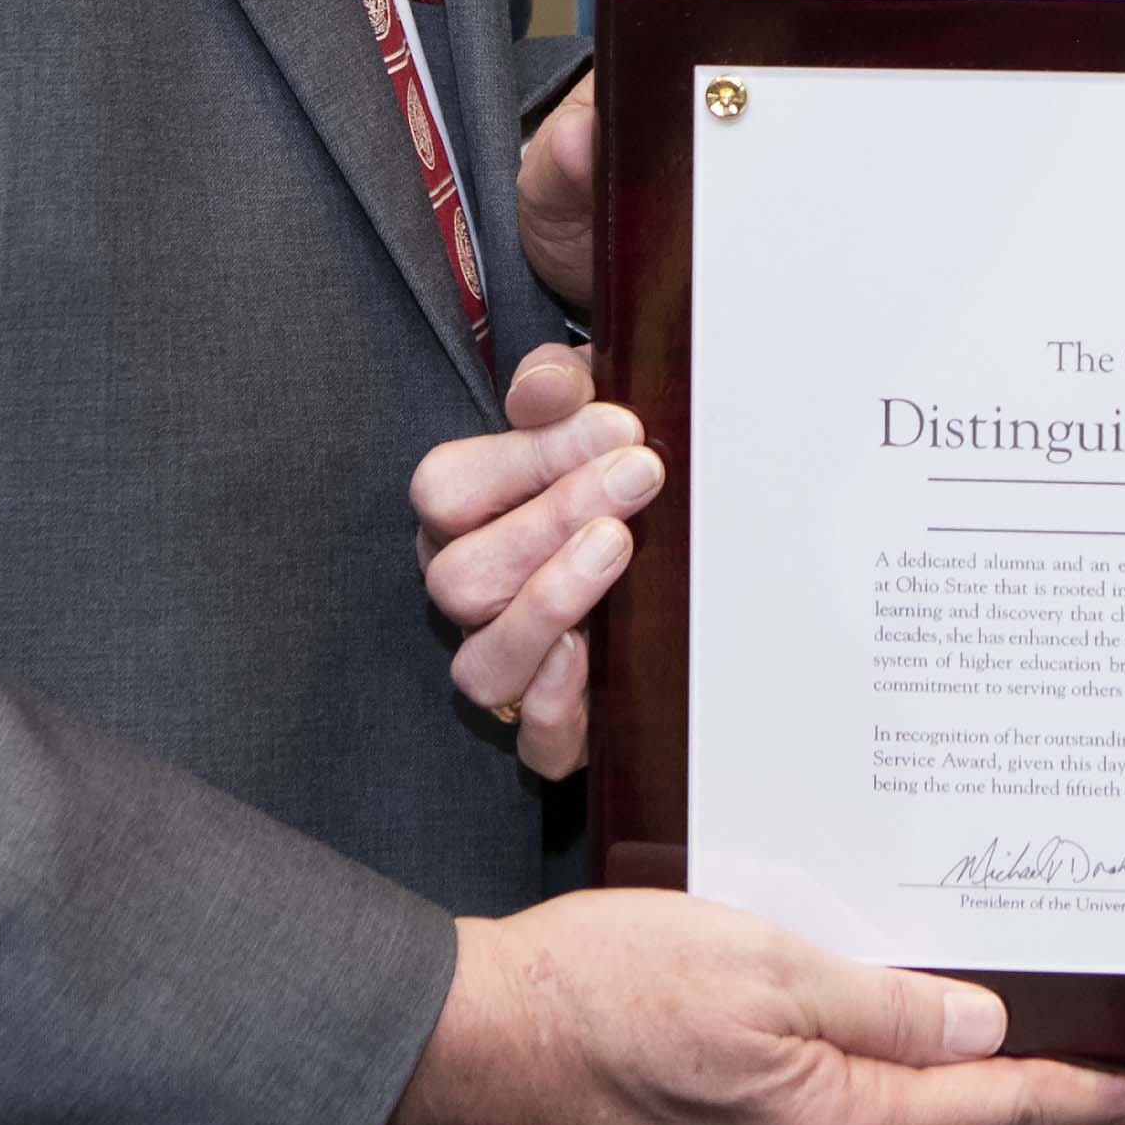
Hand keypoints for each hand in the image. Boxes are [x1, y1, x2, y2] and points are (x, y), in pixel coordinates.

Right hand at [385, 888, 1124, 1124]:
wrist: (469, 1050)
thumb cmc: (598, 991)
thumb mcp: (759, 961)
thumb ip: (881, 1002)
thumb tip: (985, 1030)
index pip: (1001, 1112)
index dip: (1096, 1098)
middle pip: (946, 1122)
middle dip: (1018, 1072)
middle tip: (1084, 1009)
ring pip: (876, 1117)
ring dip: (923, 1063)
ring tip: (970, 993)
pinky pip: (815, 1118)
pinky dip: (852, 1072)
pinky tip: (851, 1016)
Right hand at [412, 344, 663, 777]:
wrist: (677, 551)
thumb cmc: (616, 469)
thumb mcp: (594, 408)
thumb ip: (561, 386)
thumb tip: (544, 389)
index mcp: (463, 515)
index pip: (447, 489)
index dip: (527, 458)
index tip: (619, 426)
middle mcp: (470, 592)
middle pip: (462, 576)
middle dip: (552, 520)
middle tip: (638, 475)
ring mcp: (509, 662)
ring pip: (482, 664)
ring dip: (547, 603)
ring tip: (617, 547)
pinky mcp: (557, 725)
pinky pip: (532, 738)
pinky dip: (555, 703)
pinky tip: (591, 652)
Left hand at [512, 0, 1089, 311]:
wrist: (601, 275)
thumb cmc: (584, 205)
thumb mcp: (561, 185)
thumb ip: (567, 163)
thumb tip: (580, 142)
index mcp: (722, 33)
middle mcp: (792, 53)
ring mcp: (833, 103)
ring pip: (930, 41)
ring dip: (1005, 10)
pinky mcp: (862, 164)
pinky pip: (935, 119)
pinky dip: (998, 96)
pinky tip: (1061, 90)